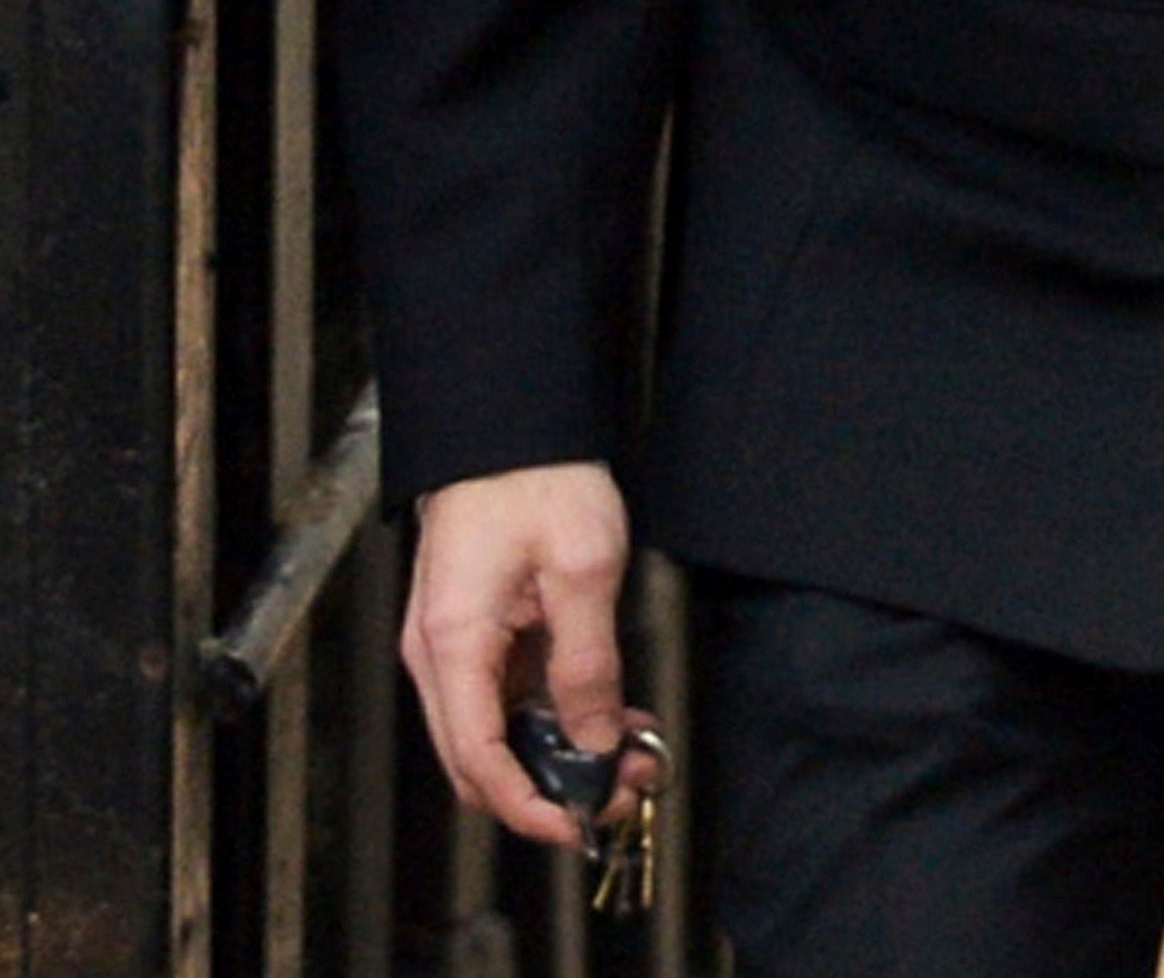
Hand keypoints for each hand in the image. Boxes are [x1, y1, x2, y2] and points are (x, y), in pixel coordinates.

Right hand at [400, 461, 653, 846]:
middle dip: (550, 786)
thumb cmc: (537, 479)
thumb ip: (586, 661)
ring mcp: (456, 647)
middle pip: (482, 758)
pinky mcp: (478, 634)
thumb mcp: (583, 569)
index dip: (527, 805)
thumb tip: (596, 736)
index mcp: (453, 644)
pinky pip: (511, 697)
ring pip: (499, 732)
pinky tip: (611, 716)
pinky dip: (556, 716)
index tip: (578, 826)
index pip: (479, 758)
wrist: (508, 426)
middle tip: (622, 790)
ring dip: (559, 752)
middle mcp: (440, 656)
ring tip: (633, 754)